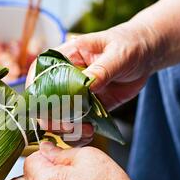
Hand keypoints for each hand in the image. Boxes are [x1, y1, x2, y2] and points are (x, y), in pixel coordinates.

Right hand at [26, 21, 159, 142]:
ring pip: (59, 117)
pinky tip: (90, 133)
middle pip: (45, 100)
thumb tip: (87, 84)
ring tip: (84, 130)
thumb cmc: (128, 45)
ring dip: (66, 128)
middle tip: (66, 125)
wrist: (145, 55)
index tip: (39, 106)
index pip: (40, 72)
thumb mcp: (117, 54)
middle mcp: (65, 78)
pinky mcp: (88, 109)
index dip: (34, 90)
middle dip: (51, 116)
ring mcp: (76, 95)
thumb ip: (102, 69)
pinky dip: (80, 134)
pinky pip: (78, 125)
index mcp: (66, 57)